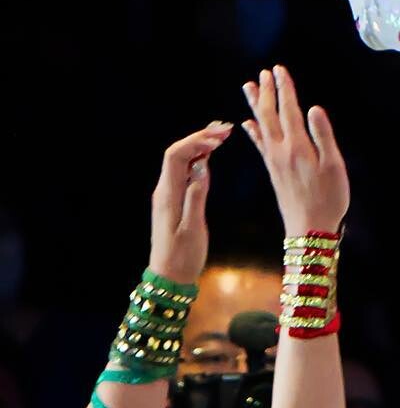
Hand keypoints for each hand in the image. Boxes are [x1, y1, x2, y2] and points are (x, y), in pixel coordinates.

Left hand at [148, 121, 231, 283]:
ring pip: (181, 161)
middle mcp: (164, 190)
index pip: (176, 155)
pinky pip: (185, 172)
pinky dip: (199, 159)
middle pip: (178, 153)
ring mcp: (168, 195)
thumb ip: (196, 196)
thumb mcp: (192, 228)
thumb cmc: (183, 256)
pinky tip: (212, 155)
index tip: (221, 138)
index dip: (197, 140)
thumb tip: (203, 166)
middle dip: (200, 137)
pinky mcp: (174, 201)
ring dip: (200, 145)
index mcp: (167, 194)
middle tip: (227, 129)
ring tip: (223, 135)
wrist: (169, 277)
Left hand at [241, 66, 349, 236]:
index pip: (288, 110)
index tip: (279, 70)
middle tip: (264, 72)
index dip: (284, 89)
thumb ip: (323, 136)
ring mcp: (273, 161)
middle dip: (267, 91)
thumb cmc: (328, 198)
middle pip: (269, 115)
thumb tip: (313, 109)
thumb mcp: (334, 166)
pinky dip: (253, 130)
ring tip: (248, 87)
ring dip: (255, 105)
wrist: (309, 229)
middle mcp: (280, 150)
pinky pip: (259, 144)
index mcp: (297, 147)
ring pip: (260, 126)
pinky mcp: (272, 170)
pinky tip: (247, 124)